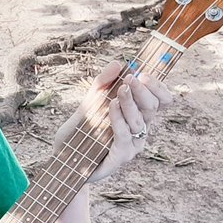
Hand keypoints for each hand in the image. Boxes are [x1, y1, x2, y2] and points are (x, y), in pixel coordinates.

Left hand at [53, 60, 172, 183]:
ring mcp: (133, 145)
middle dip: (143, 91)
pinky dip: (119, 118)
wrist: (62, 159)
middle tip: (131, 78)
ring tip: (121, 89)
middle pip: (153, 108)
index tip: (144, 73)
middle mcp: (140, 130)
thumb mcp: (88, 104)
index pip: (160, 100)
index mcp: (137, 116)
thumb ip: (101, 85)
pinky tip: (111, 106)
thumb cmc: (78, 133)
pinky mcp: (121, 157)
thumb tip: (118, 63)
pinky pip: (124, 135)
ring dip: (131, 103)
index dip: (158, 87)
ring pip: (140, 120)